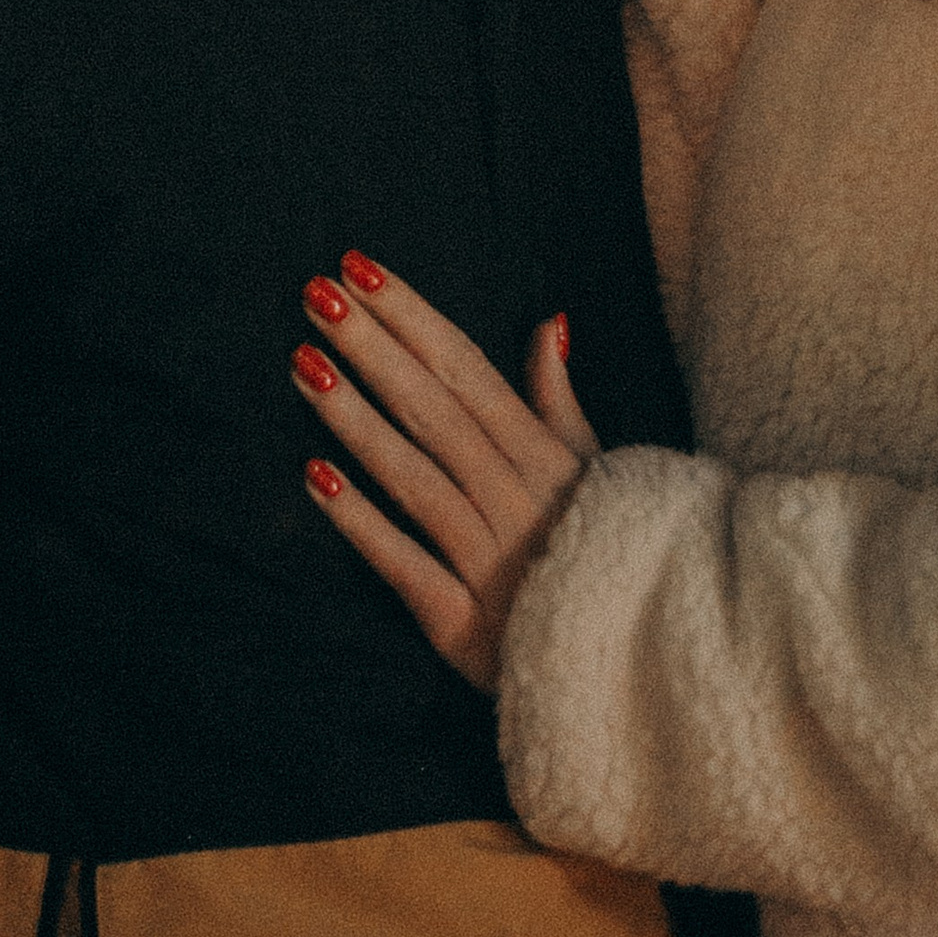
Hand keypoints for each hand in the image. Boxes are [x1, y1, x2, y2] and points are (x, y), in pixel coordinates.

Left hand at [291, 260, 596, 692]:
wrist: (634, 668)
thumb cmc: (606, 558)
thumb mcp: (594, 473)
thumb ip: (558, 401)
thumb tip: (549, 321)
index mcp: (545, 458)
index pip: (467, 371)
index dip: (413, 318)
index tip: (360, 269)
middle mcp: (517, 499)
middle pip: (435, 411)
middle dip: (375, 348)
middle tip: (315, 292)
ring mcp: (490, 560)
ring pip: (417, 477)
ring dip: (358, 420)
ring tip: (303, 364)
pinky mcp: (464, 625)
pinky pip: (409, 567)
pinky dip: (365, 525)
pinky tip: (317, 479)